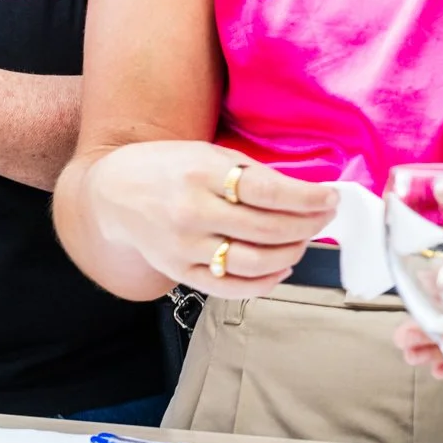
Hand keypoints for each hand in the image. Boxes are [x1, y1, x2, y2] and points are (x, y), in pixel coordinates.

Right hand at [85, 141, 338, 295]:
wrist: (111, 193)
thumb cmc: (165, 168)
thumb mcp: (205, 154)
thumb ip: (249, 174)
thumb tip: (303, 193)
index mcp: (200, 174)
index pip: (268, 191)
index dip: (307, 198)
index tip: (330, 198)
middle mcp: (192, 212)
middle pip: (268, 228)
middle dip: (308, 225)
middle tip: (324, 217)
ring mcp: (185, 247)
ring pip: (255, 261)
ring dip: (292, 253)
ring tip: (303, 240)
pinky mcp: (179, 272)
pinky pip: (232, 287)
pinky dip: (265, 282)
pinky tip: (280, 266)